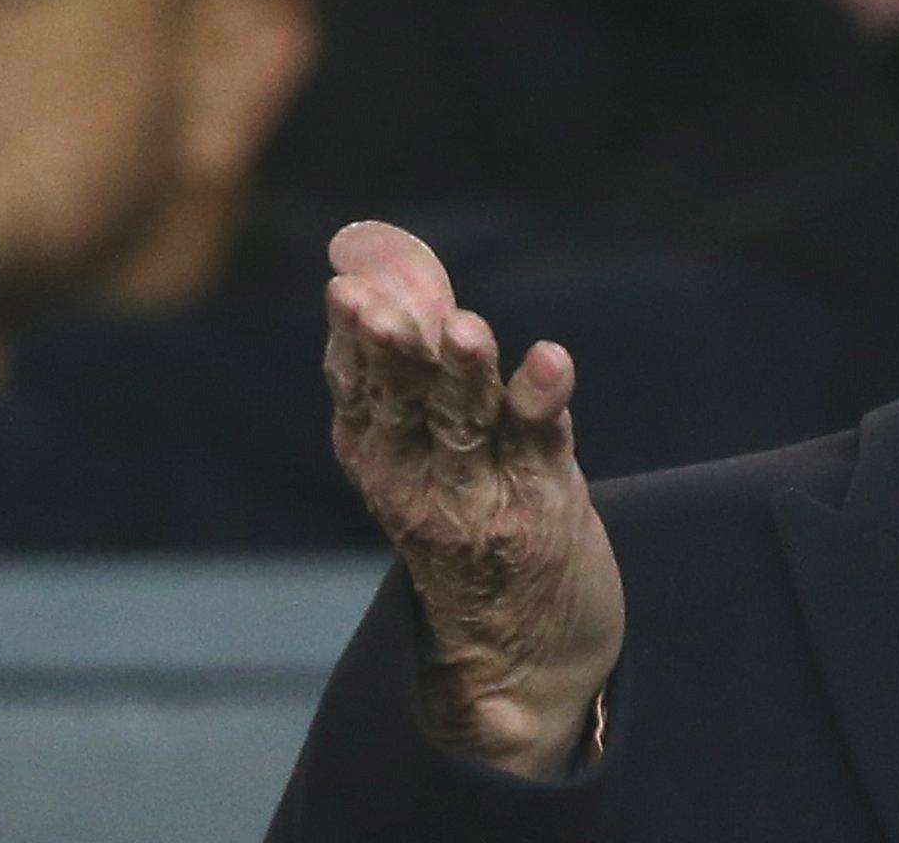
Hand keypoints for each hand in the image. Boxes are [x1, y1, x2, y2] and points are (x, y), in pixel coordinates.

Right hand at [322, 221, 623, 778]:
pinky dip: (544, 399)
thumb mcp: (424, 436)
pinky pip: (541, 443)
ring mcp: (482, 492)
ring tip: (467, 330)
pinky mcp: (543, 502)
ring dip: (465, 375)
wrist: (524, 651)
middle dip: (393, 351)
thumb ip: (409, 346)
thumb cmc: (471, 516)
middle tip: (375, 305)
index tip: (347, 287)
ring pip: (467, 422)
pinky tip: (551, 358)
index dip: (353, 337)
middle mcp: (419, 475)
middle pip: (402, 402)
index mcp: (377, 453)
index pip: (357, 386)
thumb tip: (367, 246)